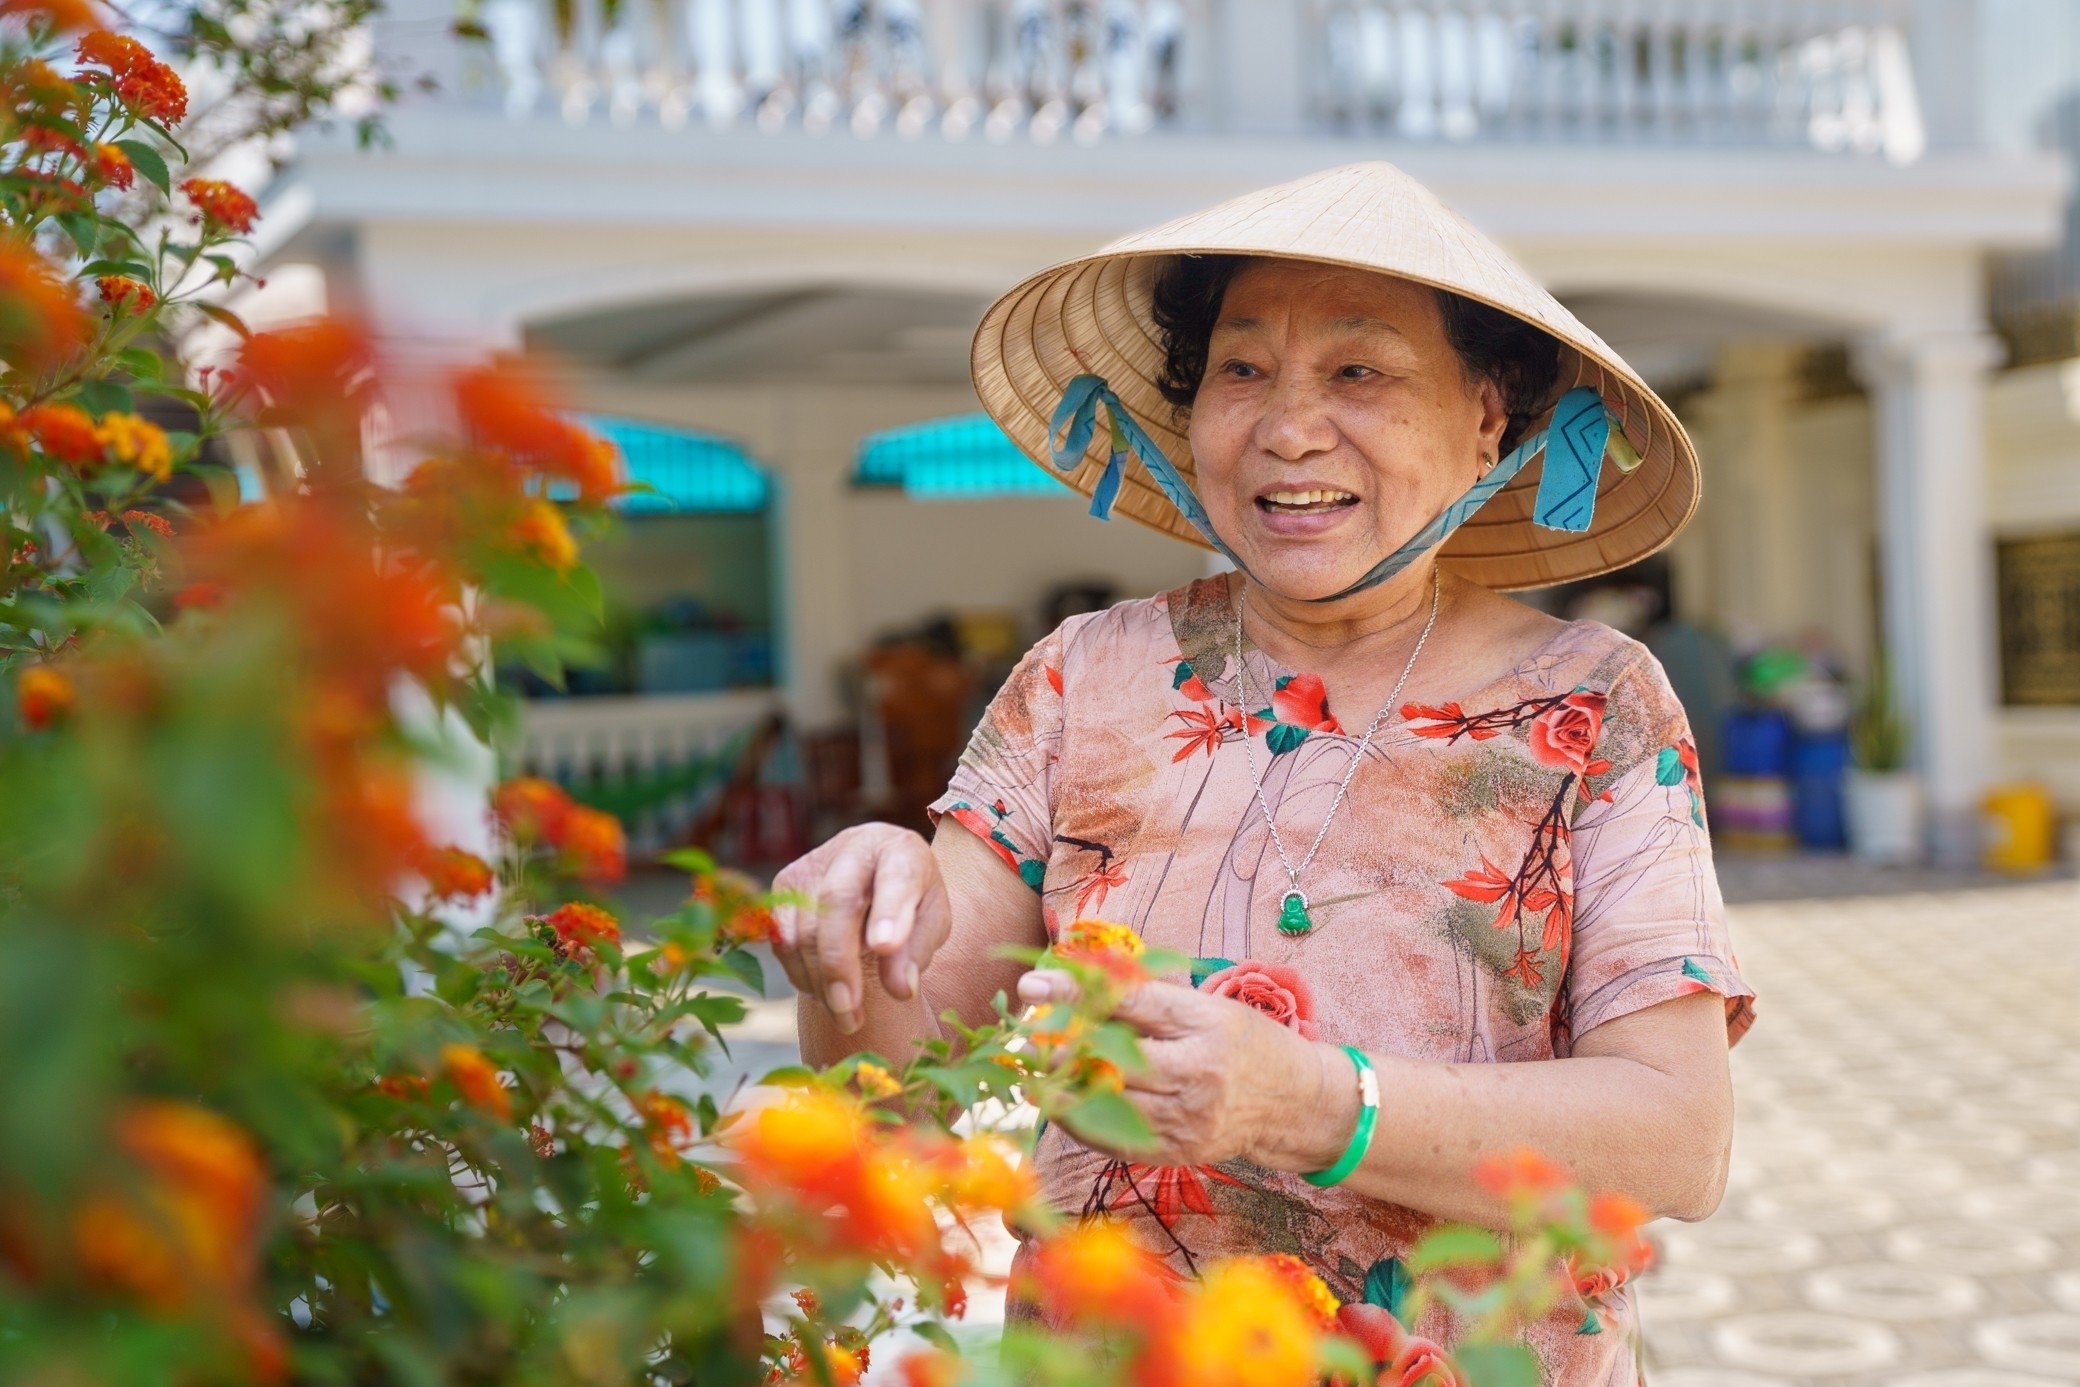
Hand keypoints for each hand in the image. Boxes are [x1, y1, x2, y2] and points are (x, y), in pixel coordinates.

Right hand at [771, 823, 950, 1033]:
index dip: (889, 912)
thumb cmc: (910, 903)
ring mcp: (812, 866)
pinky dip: (801, 974)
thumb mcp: (930, 922)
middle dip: (839, 963)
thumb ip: (917, 951)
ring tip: (847, 1016)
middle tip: (849, 1011)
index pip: (895, 877)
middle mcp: (852, 849)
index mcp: (900, 850)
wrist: (874, 876)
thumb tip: (900, 989)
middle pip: (837, 902)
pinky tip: (824, 992)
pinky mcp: (782, 887)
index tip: (885, 947)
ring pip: (804, 928)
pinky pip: (782, 940)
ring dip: (821, 982)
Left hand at [1019, 971, 1344, 1169]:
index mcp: (1204, 1024)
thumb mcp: (1204, 1006)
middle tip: (1028, 1035)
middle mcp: (1197, 1074)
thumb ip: (1146, 999)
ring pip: (1103, 1103)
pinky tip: (1062, 1100)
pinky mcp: (1175, 1153)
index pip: (1130, 1003)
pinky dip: (1079, 1118)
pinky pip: (1110, 1139)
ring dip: (1061, 1085)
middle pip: (1110, 1057)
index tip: (1033, 984)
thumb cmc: (1242, 1042)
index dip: (1075, 993)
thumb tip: (1072, 985)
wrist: (1293, 1103)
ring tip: (1038, 1068)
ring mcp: (1186, 1120)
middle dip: (1059, 1046)